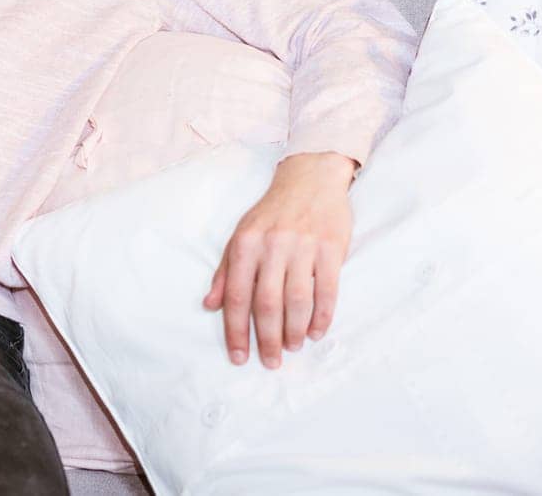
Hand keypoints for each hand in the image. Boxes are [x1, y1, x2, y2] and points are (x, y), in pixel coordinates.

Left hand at [204, 151, 355, 368]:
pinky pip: (327, 290)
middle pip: (267, 303)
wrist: (309, 179)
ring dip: (294, 330)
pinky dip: (322, 316)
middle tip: (271, 362)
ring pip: (297, 300)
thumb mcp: (240, 235)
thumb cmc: (271, 213)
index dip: (236, 330)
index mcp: (245, 245)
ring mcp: (303, 247)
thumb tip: (210, 305)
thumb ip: (225, 272)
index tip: (238, 357)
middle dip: (267, 338)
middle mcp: (272, 247)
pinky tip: (316, 332)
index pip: (237, 296)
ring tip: (293, 347)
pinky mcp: (331, 248)